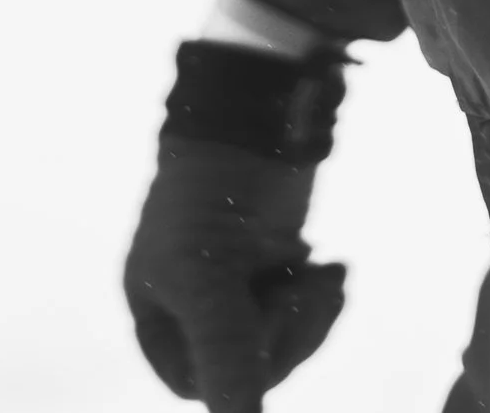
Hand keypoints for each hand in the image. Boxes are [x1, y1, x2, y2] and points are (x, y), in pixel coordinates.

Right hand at [124, 135, 345, 409]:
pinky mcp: (273, 260)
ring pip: (278, 337)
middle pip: (244, 362)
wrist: (262, 109)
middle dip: (284, 333)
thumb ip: (224, 351)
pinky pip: (299, 306)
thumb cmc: (218, 187)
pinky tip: (333, 267)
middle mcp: (191, 299)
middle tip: (306, 288)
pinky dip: (319, 295)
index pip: (196, 380)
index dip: (238, 369)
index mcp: (156, 305)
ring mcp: (236, 280)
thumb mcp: (211, 273)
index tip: (271, 318)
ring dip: (309, 315)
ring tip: (326, 275)